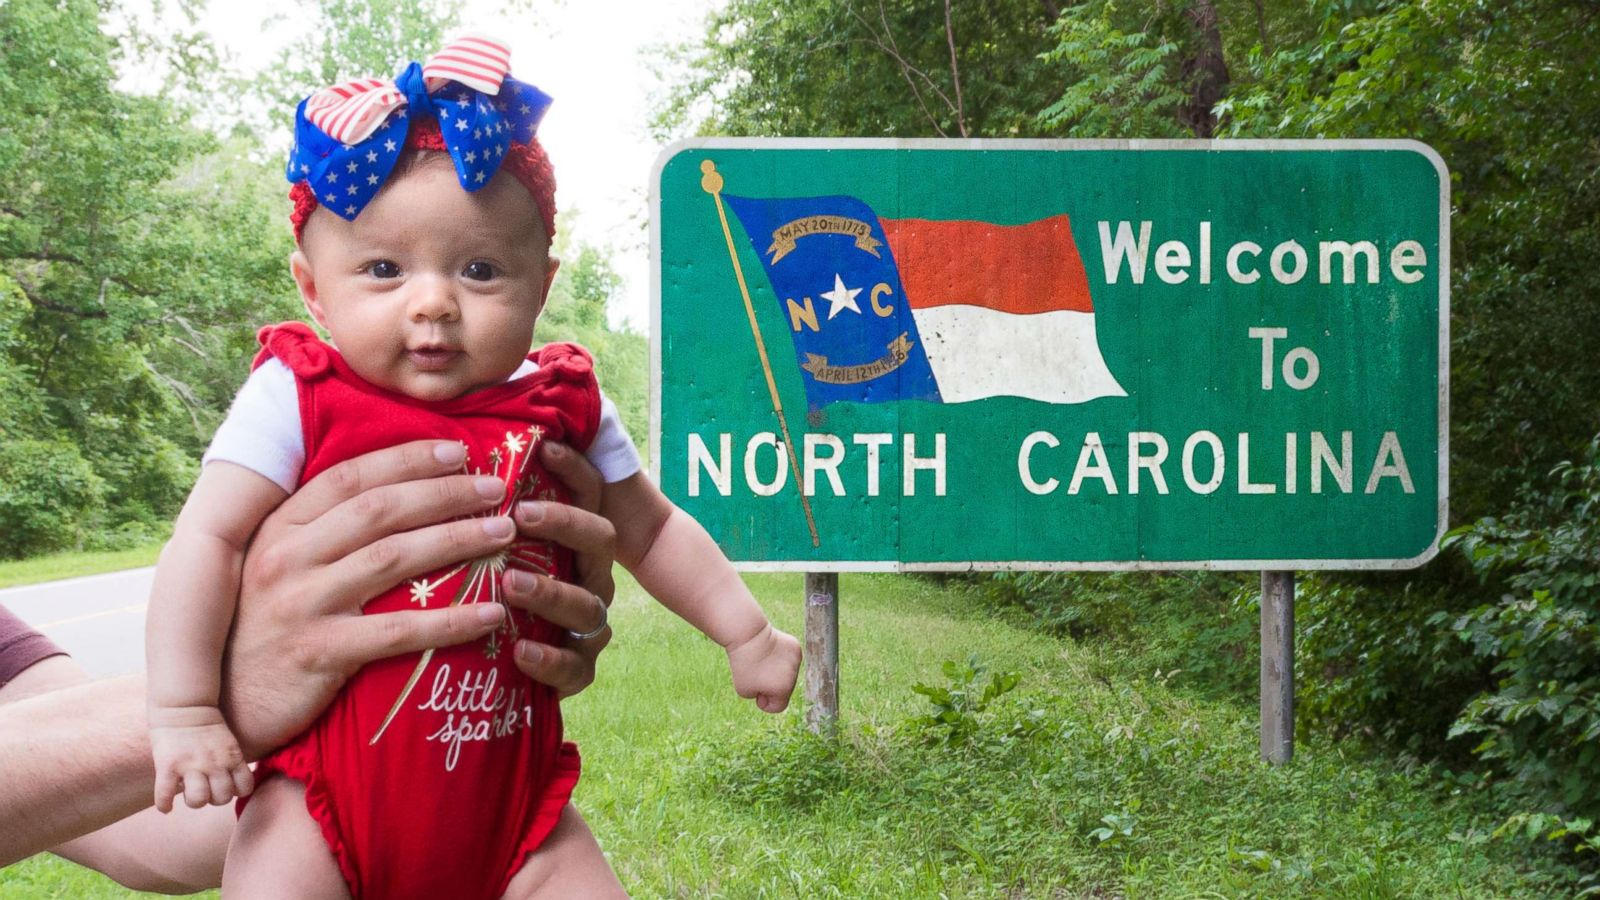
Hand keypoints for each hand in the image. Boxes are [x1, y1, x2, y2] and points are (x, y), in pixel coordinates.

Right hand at [148, 706, 252, 811]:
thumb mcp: (229, 742)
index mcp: (232, 757)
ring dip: (193, 801)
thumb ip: (231, 761)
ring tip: (188, 793)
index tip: (226, 786)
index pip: (245, 788)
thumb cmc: (206, 726)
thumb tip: (231, 783)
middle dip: (214, 798)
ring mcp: (191, 766)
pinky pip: (165, 796)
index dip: (235, 791)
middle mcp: (215, 764)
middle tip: (206, 789)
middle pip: (222, 799)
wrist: (184, 705)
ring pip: (198, 801)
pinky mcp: (168, 765)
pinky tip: (166, 806)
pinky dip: (164, 805)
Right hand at [222, 440, 518, 758]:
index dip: (406, 460)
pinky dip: (450, 620)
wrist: (220, 708)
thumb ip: (320, 535)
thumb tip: (394, 500)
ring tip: (504, 533)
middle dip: (444, 493)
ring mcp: (301, 604)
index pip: (351, 477)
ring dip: (457, 540)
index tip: (457, 451)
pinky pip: (398, 632)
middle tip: (496, 487)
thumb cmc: (260, 631)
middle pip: (380, 510)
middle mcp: (287, 557)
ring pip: (393, 559)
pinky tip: (492, 614)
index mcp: (280, 528)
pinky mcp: (318, 653)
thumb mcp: (275, 570)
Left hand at [501, 441, 617, 698]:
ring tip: (511, 583)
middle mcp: (589, 576)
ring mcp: (587, 624)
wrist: (494, 673)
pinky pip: (577, 667)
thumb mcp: (482, 549)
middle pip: (600, 540)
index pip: (588, 494)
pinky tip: (520, 652)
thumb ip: (479, 509)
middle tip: (520, 514)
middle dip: (565, 524)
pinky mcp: (577, 670)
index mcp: (573, 541)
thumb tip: (448, 446)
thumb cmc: (481, 595)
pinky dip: (550, 659)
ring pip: (588, 604)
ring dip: (551, 591)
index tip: (543, 449)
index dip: (573, 470)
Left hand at [725, 622, 801, 712]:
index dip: (765, 703)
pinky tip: (770, 652)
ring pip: (787, 674)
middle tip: (756, 675)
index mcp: (783, 689)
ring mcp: (797, 660)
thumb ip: (761, 697)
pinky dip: (780, 659)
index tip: (755, 693)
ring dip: (776, 672)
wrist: (747, 635)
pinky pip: (789, 660)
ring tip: (762, 661)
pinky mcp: (796, 647)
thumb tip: (776, 688)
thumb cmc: (743, 664)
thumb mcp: (744, 690)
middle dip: (771, 686)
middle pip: (784, 690)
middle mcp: (794, 675)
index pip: (779, 707)